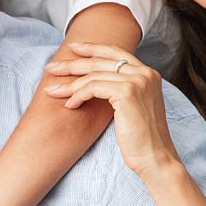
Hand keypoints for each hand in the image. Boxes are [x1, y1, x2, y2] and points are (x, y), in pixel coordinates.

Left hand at [44, 42, 179, 176]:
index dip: (93, 48)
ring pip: (93, 75)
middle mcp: (145, 73)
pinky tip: (69, 105)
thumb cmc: (141, 138)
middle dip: (73, 63)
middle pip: (101, 61)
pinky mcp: (127, 92)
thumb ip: (122, 88)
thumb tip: (94, 78)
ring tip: (52, 91)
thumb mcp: (134, 106)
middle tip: (51, 67)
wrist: (154, 158)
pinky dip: (77, 95)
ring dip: (69, 84)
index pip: (116, 52)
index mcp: (149, 73)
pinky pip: (93, 88)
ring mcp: (137, 81)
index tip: (73, 48)